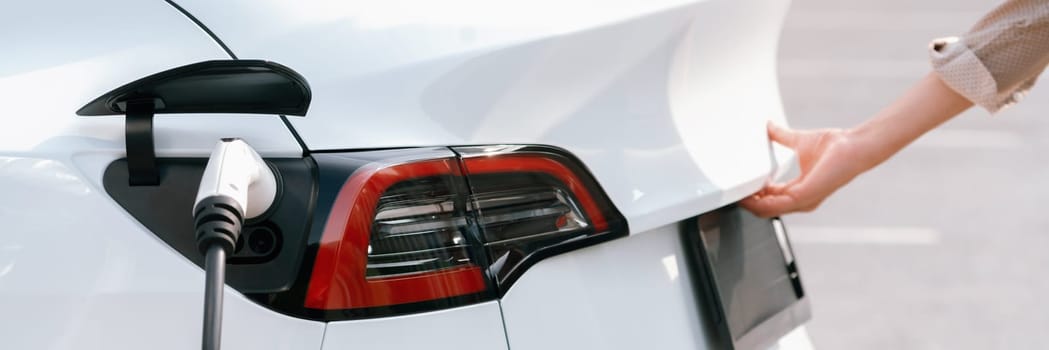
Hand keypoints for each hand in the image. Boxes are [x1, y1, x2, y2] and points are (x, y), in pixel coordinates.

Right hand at [741, 122, 872, 217]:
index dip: (752, 193)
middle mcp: (800, 200)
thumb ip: (782, 137)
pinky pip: (774, 206)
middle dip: (746, 200)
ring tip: (735, 192)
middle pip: (764, 209)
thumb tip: (769, 126)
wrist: (853, 146)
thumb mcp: (799, 142)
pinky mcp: (804, 197)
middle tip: (732, 190)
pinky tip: (748, 192)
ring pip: (765, 211)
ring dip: (748, 203)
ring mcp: (802, 201)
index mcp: (798, 191)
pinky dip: (758, 201)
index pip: (769, 199)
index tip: (739, 184)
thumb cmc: (835, 146)